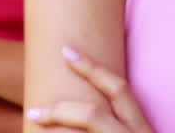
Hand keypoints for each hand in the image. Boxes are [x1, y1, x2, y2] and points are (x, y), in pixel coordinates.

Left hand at [26, 47, 154, 132]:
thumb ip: (116, 122)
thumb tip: (83, 107)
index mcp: (142, 127)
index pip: (119, 89)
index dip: (91, 68)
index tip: (65, 51)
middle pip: (93, 117)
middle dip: (60, 111)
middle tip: (32, 112)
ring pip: (83, 132)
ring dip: (58, 129)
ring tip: (34, 126)